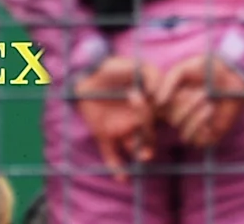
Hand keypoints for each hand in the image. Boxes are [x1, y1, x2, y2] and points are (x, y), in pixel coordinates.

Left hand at [74, 55, 156, 177]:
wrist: (86, 73)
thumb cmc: (112, 68)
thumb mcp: (134, 66)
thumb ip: (150, 74)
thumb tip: (156, 93)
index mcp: (145, 104)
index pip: (156, 116)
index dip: (157, 117)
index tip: (154, 106)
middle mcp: (135, 119)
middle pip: (148, 136)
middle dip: (151, 142)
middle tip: (148, 144)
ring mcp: (120, 128)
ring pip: (134, 147)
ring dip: (141, 154)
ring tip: (143, 157)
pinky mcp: (104, 134)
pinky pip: (111, 155)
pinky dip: (117, 168)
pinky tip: (123, 178)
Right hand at [141, 53, 243, 150]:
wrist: (235, 75)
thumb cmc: (210, 69)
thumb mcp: (184, 69)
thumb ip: (169, 81)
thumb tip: (158, 101)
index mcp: (174, 100)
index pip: (158, 111)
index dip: (161, 105)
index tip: (168, 95)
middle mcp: (183, 115)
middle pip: (171, 120)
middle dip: (184, 104)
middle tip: (200, 92)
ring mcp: (195, 127)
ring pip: (181, 131)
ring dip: (193, 113)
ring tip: (207, 98)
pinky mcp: (208, 136)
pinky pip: (194, 139)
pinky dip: (199, 123)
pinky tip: (209, 109)